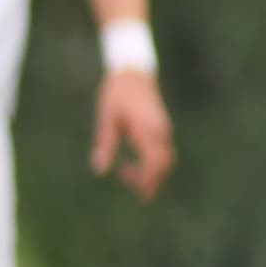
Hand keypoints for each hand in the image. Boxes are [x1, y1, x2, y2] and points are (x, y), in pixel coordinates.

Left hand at [91, 68, 175, 201]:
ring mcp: (163, 129)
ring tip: (128, 176)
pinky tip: (135, 163)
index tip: (137, 193)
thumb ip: (105, 143)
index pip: (154, 164)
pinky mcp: (161, 127)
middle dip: (152, 182)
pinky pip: (163, 151)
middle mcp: (160, 131)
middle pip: (164, 165)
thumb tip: (99, 169)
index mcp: (148, 130)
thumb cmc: (116, 94)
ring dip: (153, 173)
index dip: (148, 181)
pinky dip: (153, 162)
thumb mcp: (107, 118)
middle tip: (135, 193)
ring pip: (166, 159)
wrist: (133, 72)